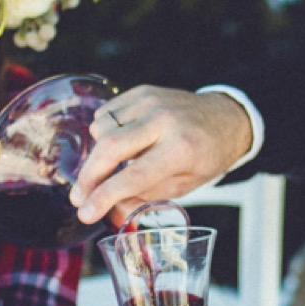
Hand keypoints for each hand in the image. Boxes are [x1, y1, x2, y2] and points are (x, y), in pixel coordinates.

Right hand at [70, 86, 252, 225]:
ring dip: (98, 153)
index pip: (134, 176)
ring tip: (110, 166)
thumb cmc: (206, 156)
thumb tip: (111, 210)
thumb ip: (146, 197)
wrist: (225, 117)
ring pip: (102, 128)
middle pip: (109, 148)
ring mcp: (151, 102)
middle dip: (88, 177)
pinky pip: (106, 113)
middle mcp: (164, 121)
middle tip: (78, 198)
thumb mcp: (184, 186)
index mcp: (181, 149)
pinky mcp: (142, 92)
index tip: (85, 214)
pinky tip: (118, 143)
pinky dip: (104, 132)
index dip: (105, 197)